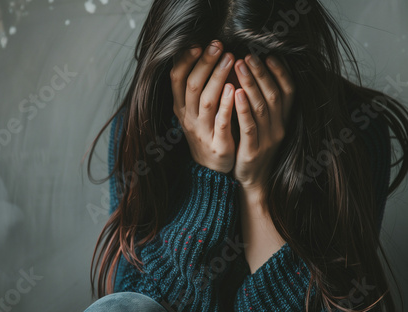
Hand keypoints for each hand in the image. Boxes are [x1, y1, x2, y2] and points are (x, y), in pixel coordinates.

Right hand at [170, 40, 235, 173]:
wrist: (211, 169)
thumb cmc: (207, 132)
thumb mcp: (194, 111)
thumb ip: (196, 88)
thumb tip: (201, 54)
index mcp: (181, 108)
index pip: (176, 79)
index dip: (185, 61)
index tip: (197, 44)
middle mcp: (188, 118)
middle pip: (192, 85)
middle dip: (204, 63)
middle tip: (218, 45)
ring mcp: (202, 131)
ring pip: (206, 100)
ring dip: (217, 77)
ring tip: (229, 58)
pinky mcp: (218, 143)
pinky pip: (221, 121)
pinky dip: (226, 104)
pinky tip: (233, 88)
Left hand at [232, 54, 294, 191]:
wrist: (251, 181)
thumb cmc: (253, 147)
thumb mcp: (264, 125)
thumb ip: (262, 103)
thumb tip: (253, 74)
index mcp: (283, 120)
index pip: (288, 91)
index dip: (280, 72)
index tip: (268, 55)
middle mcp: (279, 128)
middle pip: (273, 94)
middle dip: (261, 72)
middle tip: (248, 54)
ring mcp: (267, 140)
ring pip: (262, 107)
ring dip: (251, 84)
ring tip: (240, 65)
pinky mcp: (253, 151)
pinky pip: (249, 127)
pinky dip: (243, 109)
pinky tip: (236, 93)